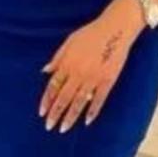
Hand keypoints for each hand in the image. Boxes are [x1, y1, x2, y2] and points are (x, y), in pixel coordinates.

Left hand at [38, 0, 145, 131]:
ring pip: (79, 102)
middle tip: (49, 126)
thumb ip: (57, 58)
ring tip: (64, 128)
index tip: (41, 112)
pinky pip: (99, 100)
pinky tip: (87, 121)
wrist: (115, 28)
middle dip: (55, 113)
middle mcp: (79, 73)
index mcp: (68, 63)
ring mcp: (94, 78)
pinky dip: (93, 111)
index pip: (53, 86)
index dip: (47, 100)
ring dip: (70, 116)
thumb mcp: (69, 41)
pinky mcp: (108, 80)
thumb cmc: (91, 33)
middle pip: (64, 98)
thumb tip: (45, 71)